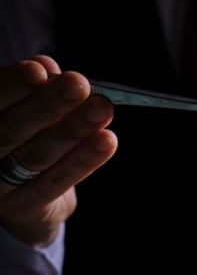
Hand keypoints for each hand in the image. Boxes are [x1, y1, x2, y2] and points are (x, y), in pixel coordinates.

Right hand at [0, 56, 117, 246]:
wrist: (24, 193)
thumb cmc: (29, 134)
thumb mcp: (29, 106)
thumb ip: (37, 86)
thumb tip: (48, 67)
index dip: (13, 85)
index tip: (39, 71)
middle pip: (13, 128)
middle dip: (48, 104)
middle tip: (79, 84)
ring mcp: (0, 184)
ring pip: (38, 154)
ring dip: (73, 129)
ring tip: (102, 109)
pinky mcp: (24, 206)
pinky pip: (57, 182)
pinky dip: (84, 160)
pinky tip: (107, 140)